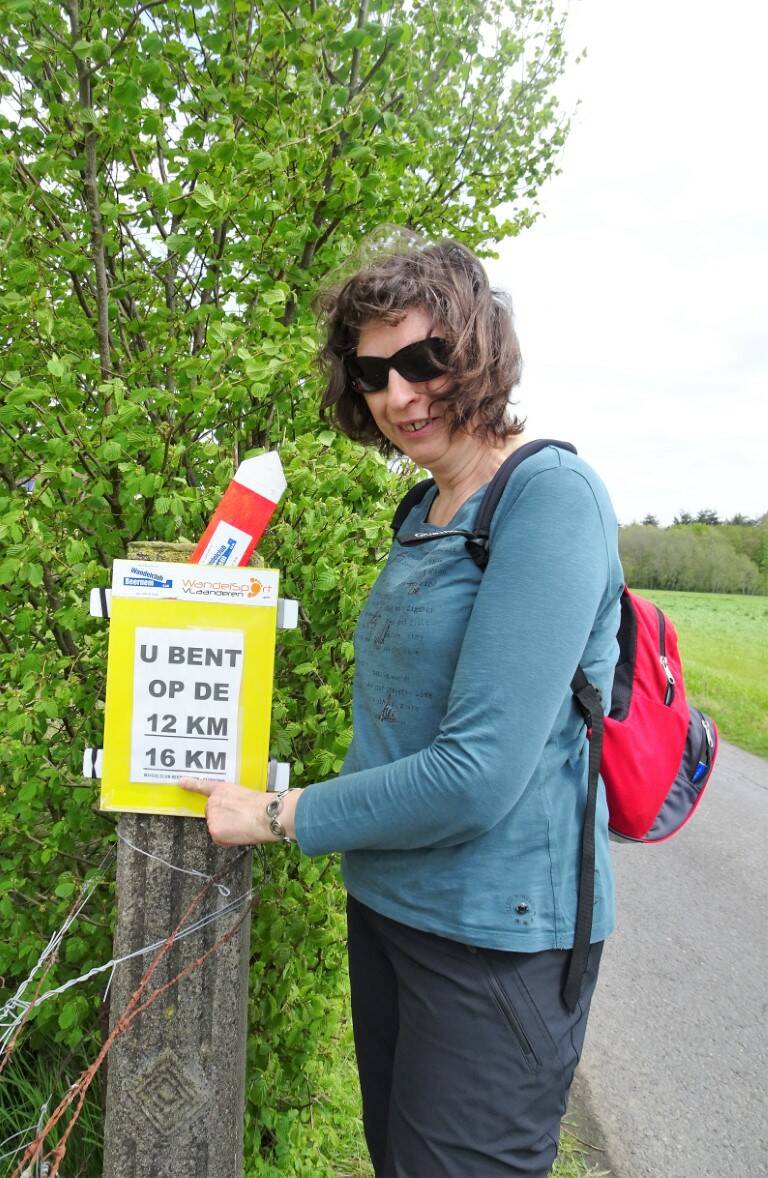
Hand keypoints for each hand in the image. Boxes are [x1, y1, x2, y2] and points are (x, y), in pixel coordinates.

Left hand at [178, 779, 301, 846]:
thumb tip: (234, 812)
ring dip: (225, 829)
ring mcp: (212, 817)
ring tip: (242, 825)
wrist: (265, 815)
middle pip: (212, 813)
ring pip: (215, 827)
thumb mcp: (245, 796)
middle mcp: (213, 802)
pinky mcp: (214, 830)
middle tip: (239, 819)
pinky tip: (239, 833)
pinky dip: (227, 838)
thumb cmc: (262, 806)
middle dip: (222, 818)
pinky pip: (218, 838)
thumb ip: (232, 801)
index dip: (191, 784)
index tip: (180, 783)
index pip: (202, 786)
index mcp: (222, 789)